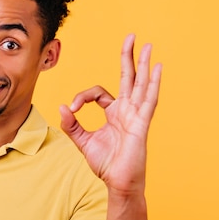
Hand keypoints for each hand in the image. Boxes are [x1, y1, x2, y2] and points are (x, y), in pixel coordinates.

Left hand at [59, 34, 161, 195]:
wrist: (118, 182)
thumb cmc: (106, 164)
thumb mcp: (83, 141)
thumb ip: (72, 125)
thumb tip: (62, 107)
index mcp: (113, 113)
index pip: (98, 93)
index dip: (82, 97)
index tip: (72, 109)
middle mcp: (127, 110)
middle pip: (128, 78)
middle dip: (128, 57)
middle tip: (130, 37)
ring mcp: (136, 115)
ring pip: (141, 84)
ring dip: (143, 64)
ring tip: (147, 46)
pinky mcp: (142, 123)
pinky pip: (149, 99)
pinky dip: (153, 83)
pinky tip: (156, 68)